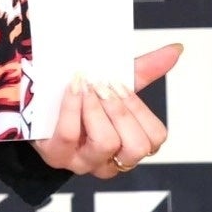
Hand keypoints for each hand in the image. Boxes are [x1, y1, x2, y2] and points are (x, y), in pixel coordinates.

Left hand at [33, 43, 178, 177]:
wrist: (36, 102)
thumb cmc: (81, 97)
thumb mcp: (112, 84)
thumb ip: (144, 69)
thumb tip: (175, 49)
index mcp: (128, 145)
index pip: (154, 138)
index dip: (140, 111)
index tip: (121, 85)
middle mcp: (109, 160)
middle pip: (136, 147)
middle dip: (121, 110)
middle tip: (104, 85)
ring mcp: (82, 161)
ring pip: (106, 143)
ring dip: (97, 109)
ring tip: (86, 87)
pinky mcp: (56, 155)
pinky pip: (70, 134)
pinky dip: (73, 106)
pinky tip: (72, 88)